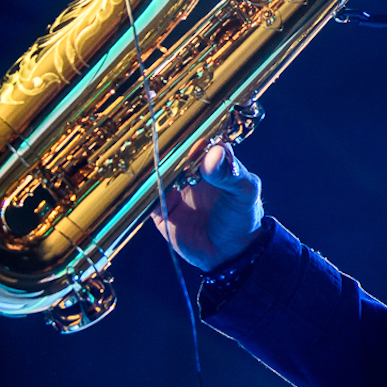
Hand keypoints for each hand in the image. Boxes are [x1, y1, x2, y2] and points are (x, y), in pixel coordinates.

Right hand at [150, 142, 263, 270]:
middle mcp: (189, 169)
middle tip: (159, 149)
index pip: (196, 138)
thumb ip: (231, 173)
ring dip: (150, 169)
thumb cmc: (242, 215)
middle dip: (164, 150)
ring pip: (155, 172)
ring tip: (147, 167)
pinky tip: (141, 188)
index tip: (182, 133)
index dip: (189, 134)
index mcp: (212, 159)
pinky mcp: (160, 208)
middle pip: (171, 153)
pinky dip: (141, 192)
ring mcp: (173, 188)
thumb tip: (214, 153)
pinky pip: (145, 197)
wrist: (230, 253)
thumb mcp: (245, 192)